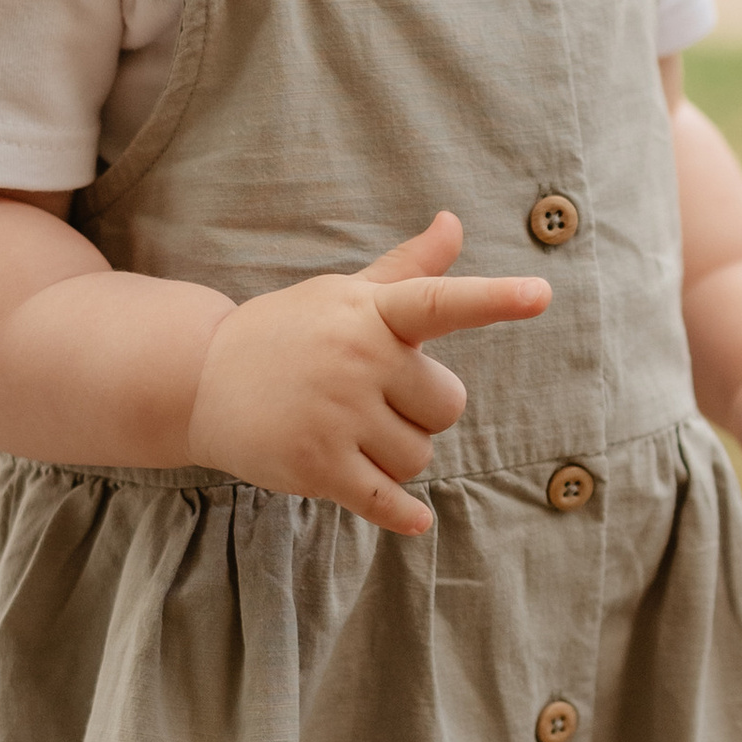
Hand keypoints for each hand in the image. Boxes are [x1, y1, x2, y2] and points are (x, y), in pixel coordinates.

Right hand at [184, 212, 548, 535]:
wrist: (199, 377)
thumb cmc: (287, 331)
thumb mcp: (343, 295)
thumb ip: (408, 270)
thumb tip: (453, 223)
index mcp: (370, 313)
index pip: (439, 303)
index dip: (494, 299)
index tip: (542, 294)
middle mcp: (357, 359)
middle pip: (447, 406)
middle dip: (420, 411)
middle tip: (372, 399)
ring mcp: (337, 415)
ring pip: (420, 455)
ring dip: (397, 455)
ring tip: (348, 431)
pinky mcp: (318, 466)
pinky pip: (387, 499)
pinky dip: (402, 514)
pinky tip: (413, 518)